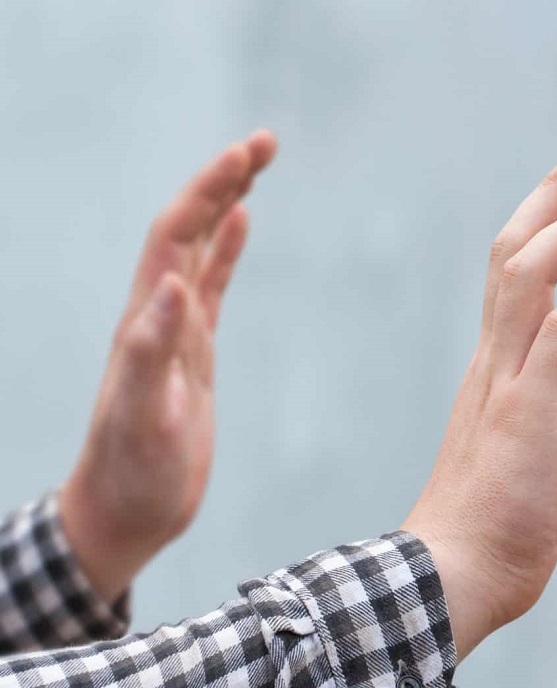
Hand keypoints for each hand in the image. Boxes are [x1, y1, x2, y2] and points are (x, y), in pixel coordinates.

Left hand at [60, 131, 277, 602]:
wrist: (125, 513)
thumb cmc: (132, 474)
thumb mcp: (142, 418)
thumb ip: (149, 352)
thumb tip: (171, 286)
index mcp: (145, 321)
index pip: (177, 236)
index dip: (209, 191)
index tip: (248, 155)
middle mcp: (156, 315)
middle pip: (190, 228)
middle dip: (223, 180)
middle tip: (266, 141)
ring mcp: (175, 333)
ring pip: (201, 250)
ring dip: (226, 204)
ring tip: (256, 165)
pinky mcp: (192, 355)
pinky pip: (213, 288)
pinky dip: (229, 251)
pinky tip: (244, 227)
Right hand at [403, 140, 556, 659]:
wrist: (450, 581)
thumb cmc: (482, 542)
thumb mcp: (510, 471)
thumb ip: (522, 441)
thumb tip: (533, 451)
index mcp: (489, 375)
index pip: (508, 282)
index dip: (540, 231)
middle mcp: (491, 364)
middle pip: (512, 253)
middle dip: (553, 197)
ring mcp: (506, 382)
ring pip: (530, 272)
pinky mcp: (529, 406)